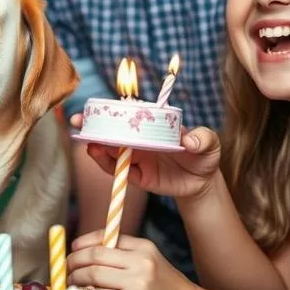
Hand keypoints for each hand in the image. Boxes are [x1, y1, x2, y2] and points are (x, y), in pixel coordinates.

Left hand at [67, 231, 202, 289]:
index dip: (82, 243)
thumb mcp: (151, 263)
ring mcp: (139, 282)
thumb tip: (87, 253)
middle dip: (74, 262)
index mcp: (143, 247)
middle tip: (67, 270)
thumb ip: (125, 256)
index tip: (72, 250)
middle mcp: (141, 261)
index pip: (104, 237)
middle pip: (95, 255)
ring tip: (73, 286)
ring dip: (77, 281)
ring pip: (94, 276)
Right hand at [69, 114, 221, 200]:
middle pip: (112, 130)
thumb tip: (189, 140)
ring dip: (97, 146)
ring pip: (111, 150)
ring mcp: (136, 156)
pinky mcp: (138, 176)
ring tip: (89, 143)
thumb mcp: (210, 143)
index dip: (109, 109)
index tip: (93, 107)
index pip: (128, 113)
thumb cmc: (204, 155)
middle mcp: (139, 139)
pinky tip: (98, 156)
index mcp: (151, 124)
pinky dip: (107, 163)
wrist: (203, 182)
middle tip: (78, 122)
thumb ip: (203, 138)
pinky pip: (119, 170)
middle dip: (93, 125)